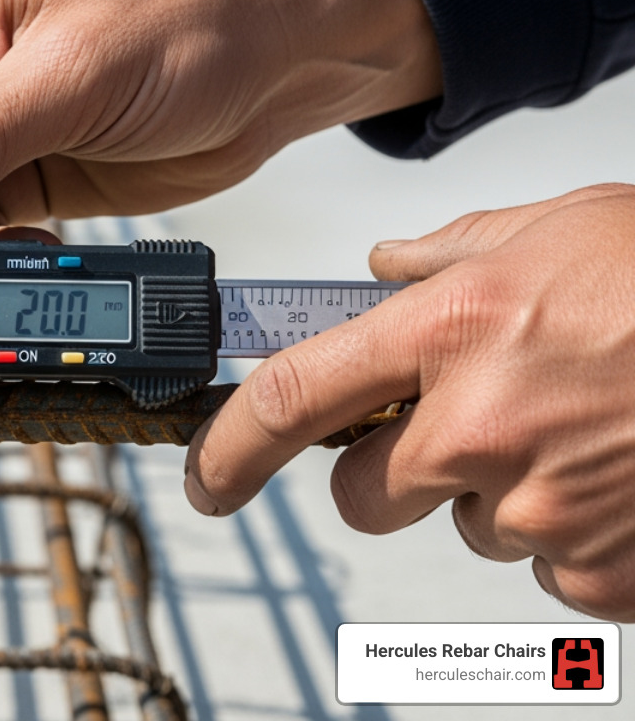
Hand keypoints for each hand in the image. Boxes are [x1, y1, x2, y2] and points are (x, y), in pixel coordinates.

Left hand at [185, 183, 634, 620]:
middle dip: (388, 473)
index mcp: (449, 332)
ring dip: (498, 490)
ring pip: (467, 526)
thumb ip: (444, 254)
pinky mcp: (601, 572)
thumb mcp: (547, 228)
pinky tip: (614, 469)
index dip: (229, 447)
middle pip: (363, 495)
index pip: (294, 399)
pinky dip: (570, 529)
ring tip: (577, 427)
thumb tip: (381, 270)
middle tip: (455, 429)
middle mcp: (478, 428)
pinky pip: (546, 566)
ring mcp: (541, 508)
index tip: (206, 477)